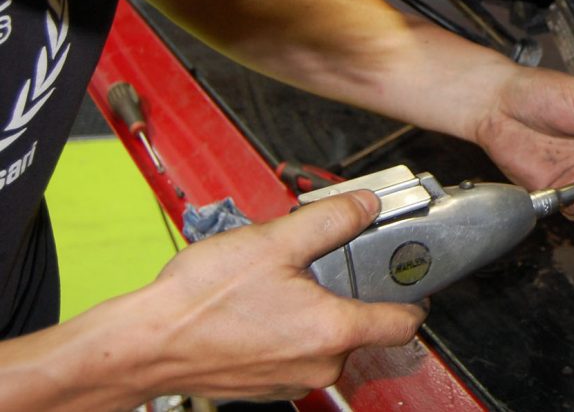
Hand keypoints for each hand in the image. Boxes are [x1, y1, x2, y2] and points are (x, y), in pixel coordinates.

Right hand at [137, 191, 424, 401]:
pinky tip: (261, 304)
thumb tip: (366, 205)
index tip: (408, 276)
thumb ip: (331, 219)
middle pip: (362, 326)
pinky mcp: (266, 384)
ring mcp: (292, 380)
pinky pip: (296, 352)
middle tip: (322, 262)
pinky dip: (289, 327)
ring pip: (326, 339)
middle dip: (348, 291)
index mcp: (332, 331)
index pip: (404, 324)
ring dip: (315, 309)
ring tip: (282, 282)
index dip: (413, 296)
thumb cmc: (200, 301)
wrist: (143, 344)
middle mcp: (319, 365)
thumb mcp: (275, 241)